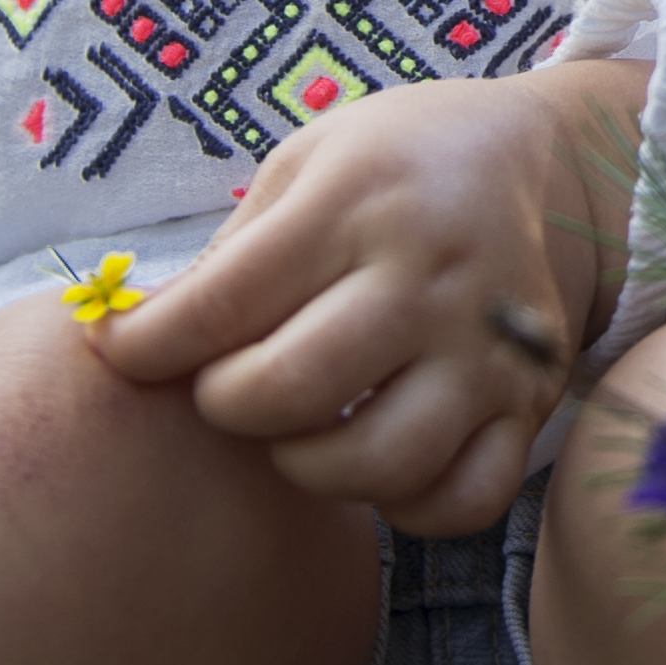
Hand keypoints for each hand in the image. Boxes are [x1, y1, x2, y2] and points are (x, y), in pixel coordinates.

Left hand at [86, 57, 645, 534]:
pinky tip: (375, 461)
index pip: (220, 305)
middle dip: (226, 403)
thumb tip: (131, 340)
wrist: (542, 160)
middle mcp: (428, 277)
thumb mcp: (306, 164)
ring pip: (378, 462)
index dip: (145, 345)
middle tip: (227, 384)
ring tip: (297, 428)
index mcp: (358, 203)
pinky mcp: (530, 401)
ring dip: (308, 464)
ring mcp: (487, 347)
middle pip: (291, 389)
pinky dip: (406, 504)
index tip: (123, 350)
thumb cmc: (396, 163)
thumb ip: (230, 256)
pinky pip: (464, 498)